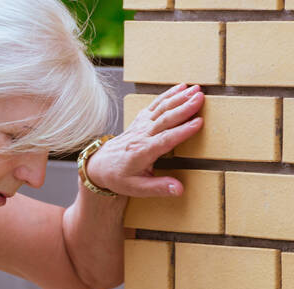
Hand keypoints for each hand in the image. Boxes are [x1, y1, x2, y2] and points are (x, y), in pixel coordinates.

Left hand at [85, 82, 204, 197]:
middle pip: (165, 120)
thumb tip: (178, 189)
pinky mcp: (141, 120)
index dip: (182, 131)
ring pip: (161, 109)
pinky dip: (168, 95)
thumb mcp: (136, 188)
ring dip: (179, 98)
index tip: (198, 122)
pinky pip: (155, 105)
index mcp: (142, 152)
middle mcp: (141, 136)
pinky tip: (181, 87)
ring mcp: (141, 126)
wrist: (100, 165)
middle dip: (183, 108)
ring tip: (196, 89)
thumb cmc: (119, 177)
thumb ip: (158, 188)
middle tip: (200, 98)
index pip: (165, 140)